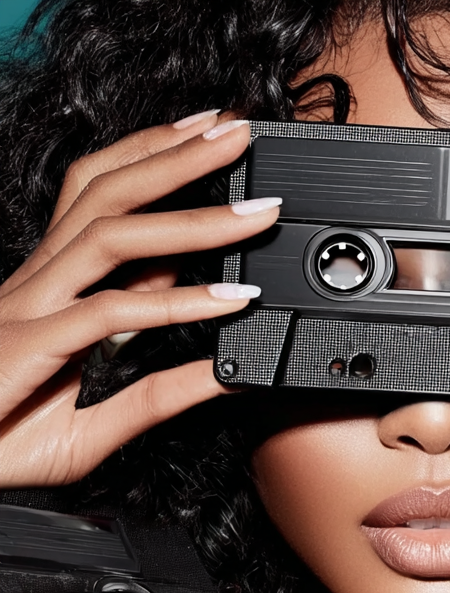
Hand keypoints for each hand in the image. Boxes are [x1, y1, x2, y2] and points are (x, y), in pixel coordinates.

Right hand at [0, 112, 279, 487]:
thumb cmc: (6, 435)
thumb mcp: (100, 416)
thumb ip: (156, 391)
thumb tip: (219, 372)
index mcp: (51, 286)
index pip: (100, 199)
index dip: (152, 160)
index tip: (210, 141)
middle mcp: (40, 283)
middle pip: (106, 193)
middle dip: (175, 156)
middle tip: (238, 131)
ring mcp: (33, 308)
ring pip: (111, 236)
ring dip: (192, 219)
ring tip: (255, 213)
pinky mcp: (32, 345)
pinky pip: (110, 312)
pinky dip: (175, 303)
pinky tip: (228, 301)